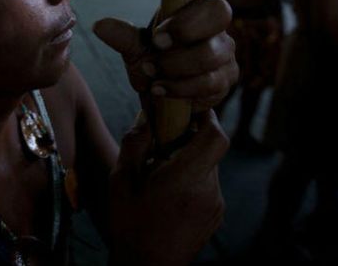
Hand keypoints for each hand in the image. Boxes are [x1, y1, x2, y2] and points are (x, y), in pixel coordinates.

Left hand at [92, 0, 237, 112]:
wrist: (163, 102)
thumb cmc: (153, 64)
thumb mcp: (134, 49)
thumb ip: (123, 36)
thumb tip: (99, 25)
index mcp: (190, 5)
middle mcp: (213, 23)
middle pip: (219, 11)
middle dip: (187, 27)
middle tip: (158, 41)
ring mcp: (224, 50)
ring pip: (212, 51)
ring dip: (176, 64)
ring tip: (152, 71)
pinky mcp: (227, 78)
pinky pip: (210, 81)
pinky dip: (181, 86)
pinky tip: (161, 89)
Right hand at [107, 109, 228, 264]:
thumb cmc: (130, 225)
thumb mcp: (121, 181)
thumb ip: (135, 144)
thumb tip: (147, 116)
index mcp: (186, 178)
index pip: (216, 136)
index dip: (208, 117)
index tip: (188, 111)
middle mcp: (208, 190)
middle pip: (210, 149)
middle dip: (190, 140)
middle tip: (163, 145)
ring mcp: (215, 204)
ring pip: (209, 166)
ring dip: (190, 161)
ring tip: (162, 174)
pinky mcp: (216, 214)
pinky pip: (208, 184)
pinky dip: (192, 178)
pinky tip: (169, 192)